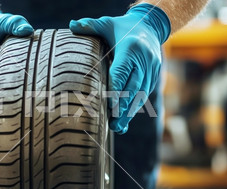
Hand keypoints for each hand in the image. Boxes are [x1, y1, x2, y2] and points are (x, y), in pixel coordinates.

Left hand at [69, 3, 170, 133]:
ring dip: (130, 112)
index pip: (122, 72)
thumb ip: (90, 25)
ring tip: (118, 127)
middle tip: (112, 124)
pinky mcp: (154, 75)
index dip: (116, 90)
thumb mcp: (107, 23)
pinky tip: (125, 119)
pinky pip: (144, 94)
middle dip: (123, 107)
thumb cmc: (123, 27)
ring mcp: (152, 68)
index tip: (108, 107)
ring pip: (141, 94)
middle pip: (133, 87)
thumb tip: (71, 25)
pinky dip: (135, 107)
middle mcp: (145, 59)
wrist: (151, 26)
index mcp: (131, 47)